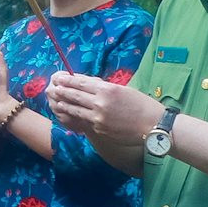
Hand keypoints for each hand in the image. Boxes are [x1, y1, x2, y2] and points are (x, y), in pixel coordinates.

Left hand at [45, 71, 162, 143]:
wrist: (155, 125)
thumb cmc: (143, 106)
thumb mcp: (124, 91)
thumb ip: (106, 90)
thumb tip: (92, 87)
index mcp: (107, 89)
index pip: (82, 83)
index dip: (69, 80)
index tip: (60, 78)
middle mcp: (100, 101)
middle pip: (75, 95)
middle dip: (62, 91)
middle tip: (53, 88)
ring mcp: (98, 116)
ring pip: (76, 109)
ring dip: (65, 105)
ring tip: (56, 102)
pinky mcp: (99, 128)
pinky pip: (85, 121)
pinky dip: (77, 117)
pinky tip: (70, 115)